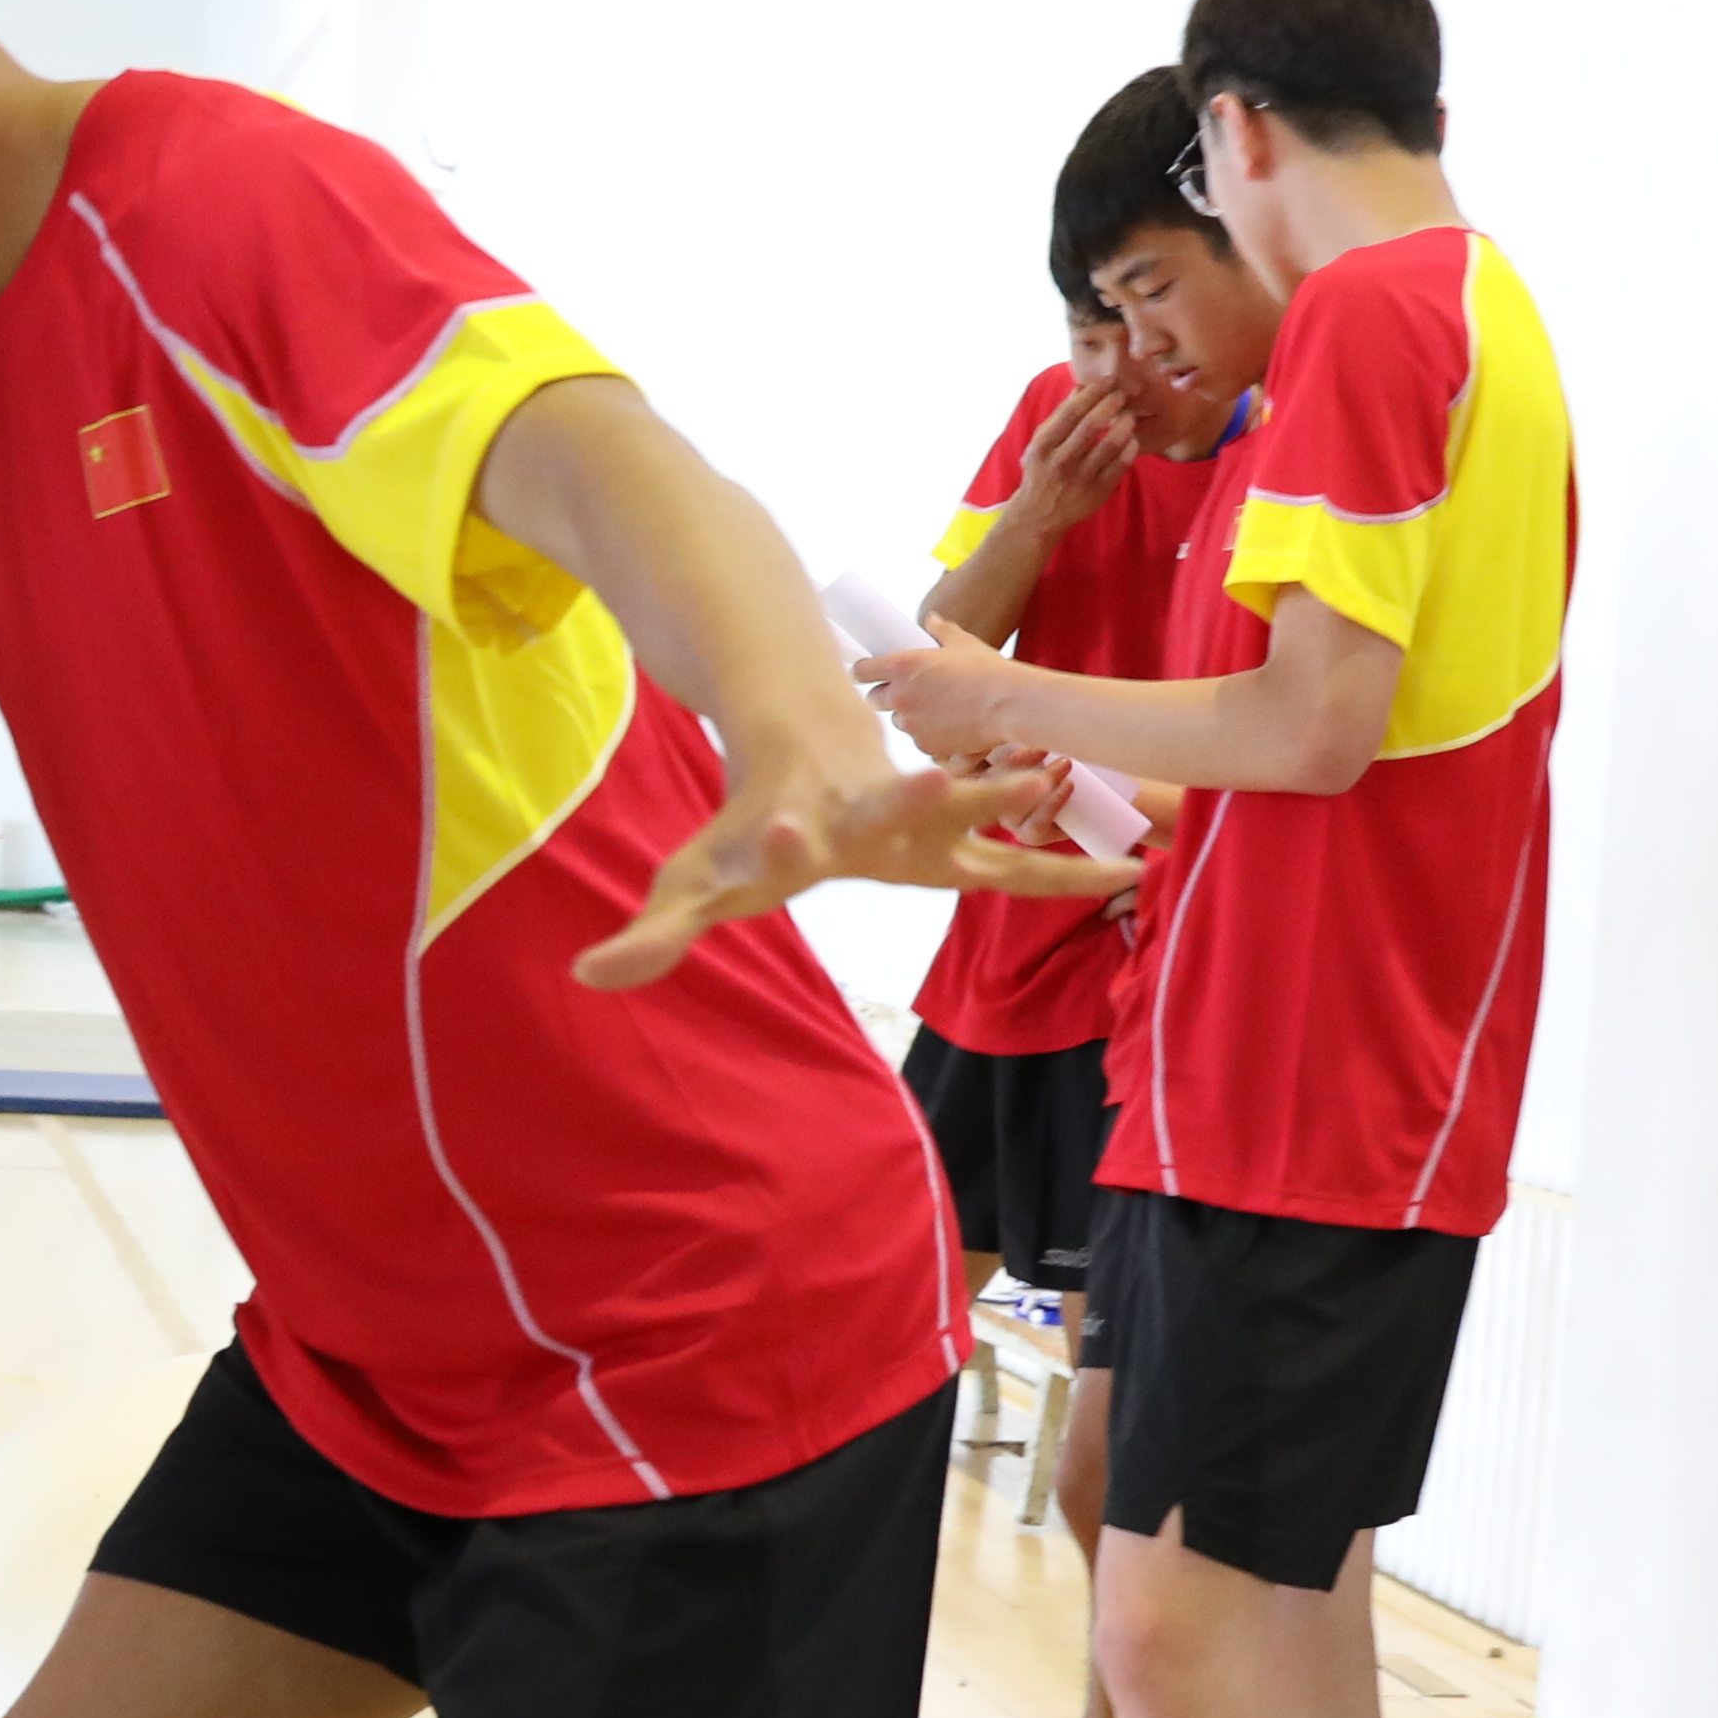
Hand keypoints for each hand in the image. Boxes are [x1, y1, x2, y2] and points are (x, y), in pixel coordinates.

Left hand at [577, 745, 1101, 989]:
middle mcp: (859, 812)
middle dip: (916, 793)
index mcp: (791, 828)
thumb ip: (652, 933)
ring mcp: (914, 817)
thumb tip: (589, 976)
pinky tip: (1128, 873)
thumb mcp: (694, 881)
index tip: (779, 840)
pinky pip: (1013, 865)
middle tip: (941, 774)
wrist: (804, 740)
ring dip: (1006, 795)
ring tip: (1054, 780)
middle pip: (887, 802)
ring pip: (966, 803)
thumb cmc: (747, 827)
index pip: (778, 839)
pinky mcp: (952, 839)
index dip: (774, 846)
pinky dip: (1063, 869)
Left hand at [849, 630, 1049, 773]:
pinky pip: (920, 741)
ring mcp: (912, 725)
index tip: (869, 673)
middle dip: (886, 696)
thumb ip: (942, 631)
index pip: (861, 671)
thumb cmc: (988, 670)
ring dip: (909, 717)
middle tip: (905, 692)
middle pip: (874, 700)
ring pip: (899, 722)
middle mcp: (900, 696)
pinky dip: (929, 736)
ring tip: (935, 710)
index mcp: (902, 666)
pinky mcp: (927, 746)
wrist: (1010, 705)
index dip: (864, 672)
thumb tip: (932, 620)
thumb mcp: (963, 644)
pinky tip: (950, 727)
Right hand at [999, 383, 1135, 534]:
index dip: (1091, 393)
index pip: (1070, 412)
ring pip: (1109, 446)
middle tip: (1122, 394)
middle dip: (1110, 405)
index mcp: (1044, 446)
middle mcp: (1061, 461)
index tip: (1106, 381)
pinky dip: (1129, 449)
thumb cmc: (1041, 471)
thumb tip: (1081, 387)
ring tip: (1129, 415)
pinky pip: (1120, 466)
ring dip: (1124, 425)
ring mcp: (1080, 478)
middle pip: (1090, 426)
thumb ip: (1060, 416)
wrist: (1039, 515)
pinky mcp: (1098, 492)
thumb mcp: (1040, 443)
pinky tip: (1132, 439)